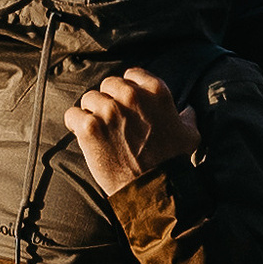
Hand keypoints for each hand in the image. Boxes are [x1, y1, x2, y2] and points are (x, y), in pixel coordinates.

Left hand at [69, 67, 195, 193]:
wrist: (154, 188)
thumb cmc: (172, 162)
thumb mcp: (190, 135)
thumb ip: (187, 118)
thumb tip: (187, 110)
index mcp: (156, 91)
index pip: (131, 75)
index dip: (127, 90)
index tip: (127, 106)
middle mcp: (131, 95)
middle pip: (108, 85)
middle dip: (109, 101)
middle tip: (113, 123)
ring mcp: (109, 110)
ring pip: (89, 98)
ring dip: (92, 113)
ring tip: (100, 132)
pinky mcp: (90, 127)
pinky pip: (72, 114)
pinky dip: (75, 125)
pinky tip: (85, 136)